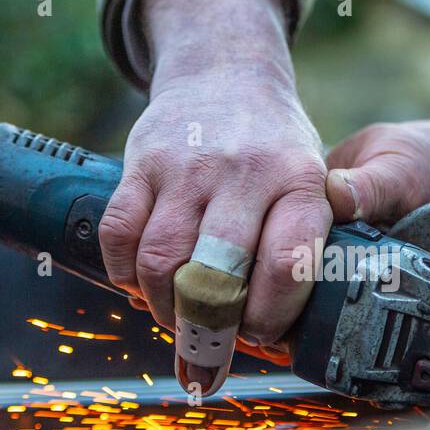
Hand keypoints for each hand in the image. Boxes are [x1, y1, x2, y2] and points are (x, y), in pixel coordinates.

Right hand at [97, 0, 331, 388]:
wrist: (223, 73)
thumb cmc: (273, 154)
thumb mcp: (309, 190)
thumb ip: (295, 259)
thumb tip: (269, 349)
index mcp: (301, 183)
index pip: (285, 266)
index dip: (267, 318)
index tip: (258, 336)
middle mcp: (246, 172)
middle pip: (216, 277)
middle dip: (209, 333)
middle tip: (207, 356)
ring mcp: (189, 165)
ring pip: (161, 263)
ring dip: (164, 310)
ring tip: (177, 321)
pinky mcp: (141, 162)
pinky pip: (121, 234)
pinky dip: (125, 275)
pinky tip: (140, 286)